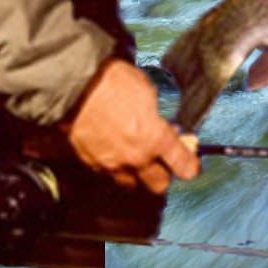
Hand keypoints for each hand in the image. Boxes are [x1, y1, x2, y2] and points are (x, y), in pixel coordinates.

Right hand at [62, 58, 201, 193]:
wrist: (77, 86)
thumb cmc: (112, 82)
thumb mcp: (147, 91)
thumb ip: (158, 116)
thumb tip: (163, 127)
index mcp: (155, 138)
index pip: (183, 166)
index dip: (191, 166)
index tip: (191, 165)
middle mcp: (137, 157)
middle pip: (159, 185)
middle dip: (164, 173)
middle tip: (162, 158)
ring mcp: (113, 164)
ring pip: (133, 183)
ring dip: (138, 172)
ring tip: (135, 153)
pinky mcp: (93, 164)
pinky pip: (110, 173)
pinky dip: (115, 165)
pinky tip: (113, 147)